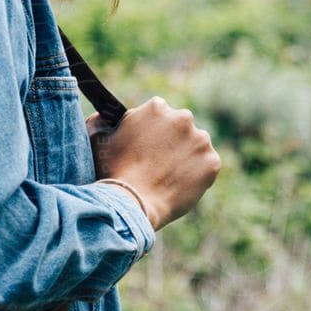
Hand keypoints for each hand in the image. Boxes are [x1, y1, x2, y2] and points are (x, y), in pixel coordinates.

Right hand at [85, 97, 220, 229]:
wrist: (133, 203)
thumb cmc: (112, 172)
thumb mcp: (98, 139)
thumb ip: (101, 121)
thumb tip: (102, 116)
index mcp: (157, 107)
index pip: (159, 115)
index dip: (152, 133)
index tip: (146, 149)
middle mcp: (183, 118)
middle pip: (181, 128)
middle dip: (172, 142)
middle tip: (158, 164)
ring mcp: (201, 140)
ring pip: (196, 147)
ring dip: (187, 157)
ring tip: (168, 177)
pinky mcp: (212, 162)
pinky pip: (206, 167)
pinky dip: (198, 176)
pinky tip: (179, 185)